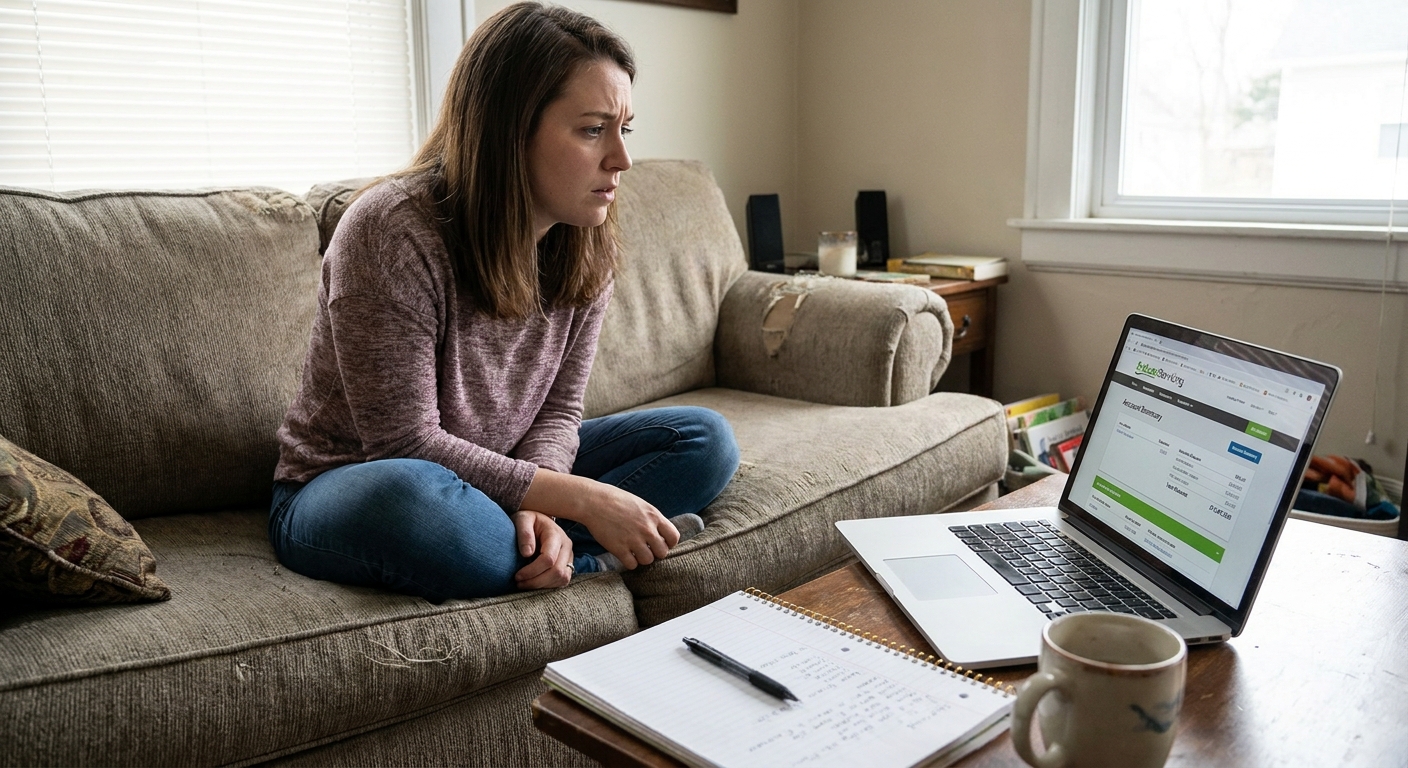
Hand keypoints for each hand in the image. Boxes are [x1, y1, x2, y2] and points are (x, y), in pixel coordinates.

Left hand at [512, 510, 573, 588]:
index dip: (532, 571)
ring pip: (562, 578)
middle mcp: (566, 546)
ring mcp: (569, 556)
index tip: (517, 576)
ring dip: (542, 585)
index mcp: (556, 534)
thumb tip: (527, 554)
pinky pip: (563, 581)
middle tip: (519, 583)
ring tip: (525, 584)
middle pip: (557, 571)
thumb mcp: (522, 519)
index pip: (548, 559)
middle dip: (536, 581)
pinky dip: (548, 586)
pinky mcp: (568, 564)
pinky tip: (535, 583)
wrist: (537, 520)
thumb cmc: (528, 520)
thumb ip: (524, 533)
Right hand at [520, 469, 679, 569]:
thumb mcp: (640, 504)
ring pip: (648, 561)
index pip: (674, 537)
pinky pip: (632, 565)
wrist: (593, 501)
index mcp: (654, 516)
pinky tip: (624, 555)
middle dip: (654, 552)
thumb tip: (660, 532)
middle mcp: (647, 529)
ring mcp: (633, 540)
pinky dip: (629, 562)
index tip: (660, 542)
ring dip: (642, 558)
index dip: (668, 543)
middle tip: (645, 548)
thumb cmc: (615, 499)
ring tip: (634, 552)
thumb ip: (652, 518)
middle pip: (662, 552)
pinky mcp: (619, 549)